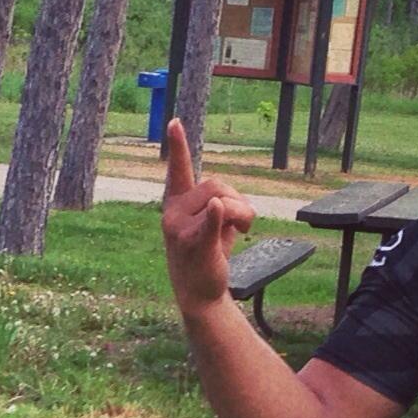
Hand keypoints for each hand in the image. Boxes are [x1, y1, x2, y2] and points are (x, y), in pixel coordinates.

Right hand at [159, 119, 256, 313]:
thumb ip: (219, 204)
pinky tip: (216, 210)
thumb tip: (226, 202)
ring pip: (222, 198)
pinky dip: (216, 215)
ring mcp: (180, 228)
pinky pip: (208, 221)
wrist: (200, 295)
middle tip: (244, 224)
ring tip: (241, 231)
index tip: (174, 122)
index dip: (178, 146)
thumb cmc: (207, 256)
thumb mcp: (212, 225)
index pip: (178, 171)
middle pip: (216, 184)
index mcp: (176, 204)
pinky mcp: (194, 244)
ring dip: (242, 212)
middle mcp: (173, 213)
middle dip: (238, 200)